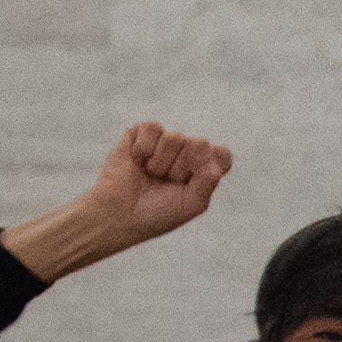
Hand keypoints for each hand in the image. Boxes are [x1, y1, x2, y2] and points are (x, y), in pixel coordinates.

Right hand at [6, 122, 231, 283]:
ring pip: (175, 137)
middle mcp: (187, 153)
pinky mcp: (141, 133)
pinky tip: (137, 161)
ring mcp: (164, 142)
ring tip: (150, 174)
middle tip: (165, 183)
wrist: (119, 214)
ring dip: (160, 162)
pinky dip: (144, 149)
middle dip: (180, 169)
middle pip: (198, 145)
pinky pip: (153, 127)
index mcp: (204, 170)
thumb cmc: (158, 213)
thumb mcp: (192, 203)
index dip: (207, 167)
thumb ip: (209, 178)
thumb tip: (209, 145)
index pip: (221, 155)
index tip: (191, 184)